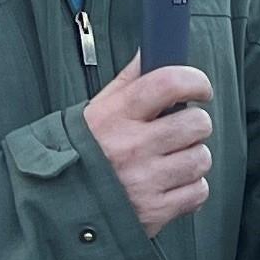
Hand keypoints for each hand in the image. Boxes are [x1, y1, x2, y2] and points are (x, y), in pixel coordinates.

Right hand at [86, 55, 212, 239]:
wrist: (57, 204)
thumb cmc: (83, 151)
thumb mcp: (96, 110)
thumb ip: (128, 81)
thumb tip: (151, 49)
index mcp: (117, 115)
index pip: (168, 84)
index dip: (194, 81)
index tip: (200, 89)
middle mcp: (132, 146)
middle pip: (196, 123)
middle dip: (196, 124)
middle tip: (181, 130)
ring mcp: (145, 180)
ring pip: (201, 158)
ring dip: (193, 158)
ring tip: (172, 159)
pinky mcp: (155, 210)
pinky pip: (198, 191)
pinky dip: (192, 188)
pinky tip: (172, 184)